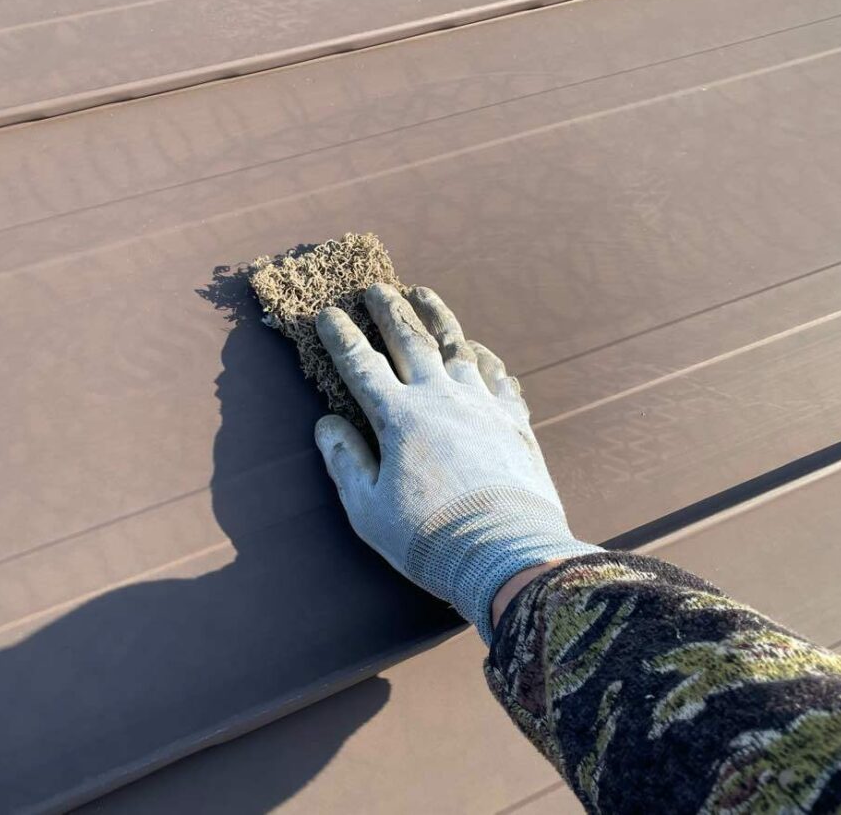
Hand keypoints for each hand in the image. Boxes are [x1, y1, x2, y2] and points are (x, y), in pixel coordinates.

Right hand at [314, 284, 600, 642]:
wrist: (506, 552)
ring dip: (436, 315)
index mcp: (398, 416)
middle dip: (388, 309)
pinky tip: (476, 350)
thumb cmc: (428, 537)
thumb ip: (344, 460)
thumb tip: (325, 423)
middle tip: (375, 288)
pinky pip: (497, 374)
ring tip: (422, 293)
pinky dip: (482, 356)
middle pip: (410, 339)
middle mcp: (440, 397)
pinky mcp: (514, 420)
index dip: (342, 336)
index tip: (328, 314)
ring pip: (456, 344)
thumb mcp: (368, 509)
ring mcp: (481, 403)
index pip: (361, 364)